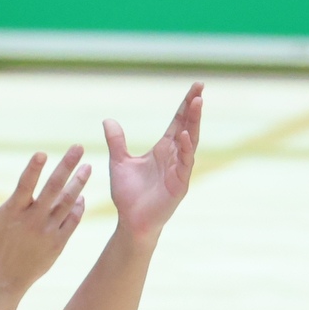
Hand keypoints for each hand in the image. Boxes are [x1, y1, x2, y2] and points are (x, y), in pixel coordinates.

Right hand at [0, 144, 90, 295]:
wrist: (1, 280)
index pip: (25, 185)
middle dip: (67, 166)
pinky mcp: (57, 244)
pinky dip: (77, 208)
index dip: (33, 168)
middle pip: (53, 189)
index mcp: (12, 211)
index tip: (43, 152)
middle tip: (79, 147)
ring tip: (88, 167)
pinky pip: (71, 222)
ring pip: (67, 203)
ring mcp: (46, 232)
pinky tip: (81, 195)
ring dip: (78, 184)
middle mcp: (31, 220)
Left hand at [104, 81, 201, 238]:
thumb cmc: (128, 195)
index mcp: (164, 149)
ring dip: (194, 123)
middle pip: (188, 127)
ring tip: (197, 103)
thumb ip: (116, 142)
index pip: (178, 122)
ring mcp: (180, 170)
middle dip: (194, 108)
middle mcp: (175, 156)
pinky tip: (186, 135)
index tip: (195, 87)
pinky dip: (186, 149)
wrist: (131, 222)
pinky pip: (185, 164)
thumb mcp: (119, 162)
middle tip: (200, 88)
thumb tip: (108, 120)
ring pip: (191, 141)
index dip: (186, 105)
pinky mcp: (180, 184)